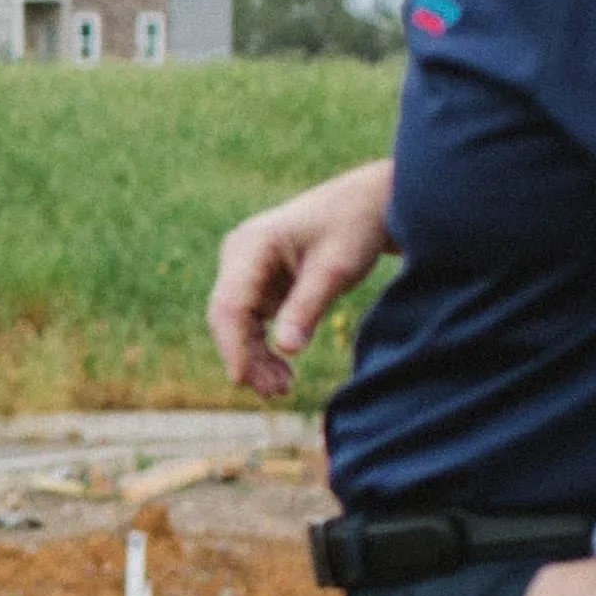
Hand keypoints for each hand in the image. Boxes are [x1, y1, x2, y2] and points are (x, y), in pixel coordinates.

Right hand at [206, 162, 396, 400]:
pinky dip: (264, 346)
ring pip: (237, 324)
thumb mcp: (335, 269)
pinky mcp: (258, 282)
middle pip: (228, 318)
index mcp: (251, 246)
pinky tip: (282, 370)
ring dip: (256, 357)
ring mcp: (245, 270)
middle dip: (247, 357)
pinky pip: (251, 321)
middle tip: (278, 392)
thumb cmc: (353, 227)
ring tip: (284, 387)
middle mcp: (239, 256)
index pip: (229, 304)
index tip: (243, 381)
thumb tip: (287, 349)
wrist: (367, 204)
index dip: (233, 346)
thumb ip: (308, 307)